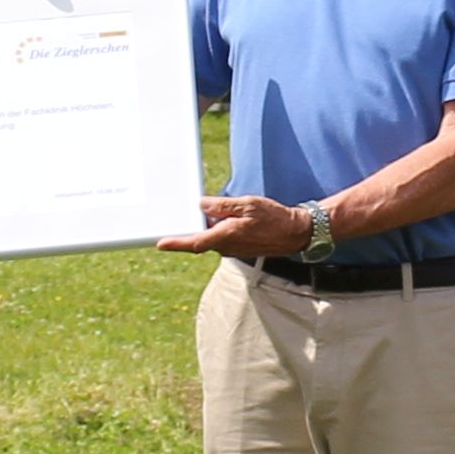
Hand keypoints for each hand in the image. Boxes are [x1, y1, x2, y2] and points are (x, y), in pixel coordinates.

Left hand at [164, 193, 307, 258]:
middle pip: (198, 240)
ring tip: (198, 213)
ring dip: (203, 228)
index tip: (160, 244)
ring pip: (209, 238)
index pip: (195, 242)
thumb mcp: (248, 204)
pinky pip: (219, 238)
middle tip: (172, 221)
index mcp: (226, 235)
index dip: (176, 243)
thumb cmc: (274, 218)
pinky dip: (214, 229)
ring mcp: (231, 249)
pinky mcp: (237, 247)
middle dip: (186, 232)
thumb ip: (223, 206)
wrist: (294, 233)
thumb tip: (202, 205)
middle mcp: (226, 246)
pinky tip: (216, 218)